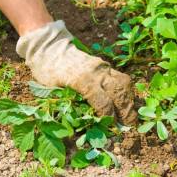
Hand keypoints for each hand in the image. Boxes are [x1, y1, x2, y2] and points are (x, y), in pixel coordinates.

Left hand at [16, 21, 136, 124]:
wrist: (49, 48)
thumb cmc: (47, 72)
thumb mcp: (53, 91)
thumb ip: (70, 105)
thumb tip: (86, 123)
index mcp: (82, 81)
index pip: (103, 103)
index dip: (109, 118)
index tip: (113, 128)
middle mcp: (96, 73)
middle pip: (119, 93)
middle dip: (126, 111)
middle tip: (129, 125)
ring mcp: (102, 67)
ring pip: (124, 83)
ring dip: (129, 100)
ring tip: (128, 113)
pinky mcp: (103, 64)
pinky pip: (120, 77)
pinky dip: (124, 90)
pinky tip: (123, 99)